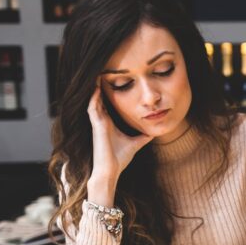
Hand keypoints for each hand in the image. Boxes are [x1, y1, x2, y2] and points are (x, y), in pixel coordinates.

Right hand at [87, 86, 152, 204]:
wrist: (111, 171)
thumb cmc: (120, 159)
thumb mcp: (135, 144)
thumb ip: (142, 137)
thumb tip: (153, 133)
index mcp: (109, 124)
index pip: (107, 105)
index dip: (108, 94)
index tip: (114, 82)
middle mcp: (101, 122)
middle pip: (100, 100)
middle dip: (101, 88)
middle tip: (104, 73)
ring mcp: (97, 124)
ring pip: (94, 102)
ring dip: (96, 90)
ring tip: (99, 76)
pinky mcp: (96, 127)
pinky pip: (92, 109)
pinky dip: (94, 99)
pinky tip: (97, 89)